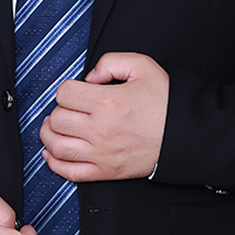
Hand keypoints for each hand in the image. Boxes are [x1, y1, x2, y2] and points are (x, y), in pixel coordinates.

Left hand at [40, 52, 168, 181]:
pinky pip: (70, 172)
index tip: (76, 90)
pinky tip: (52, 153)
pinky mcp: (106, 172)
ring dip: (48, 135)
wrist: (186, 135)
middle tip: (68, 107)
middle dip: (58, 109)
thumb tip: (89, 76)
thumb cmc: (166, 101)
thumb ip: (110, 62)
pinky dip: (54, 163)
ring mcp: (102, 154)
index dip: (67, 88)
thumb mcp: (142, 66)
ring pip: (57, 147)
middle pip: (57, 119)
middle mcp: (100, 129)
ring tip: (53, 127)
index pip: (64, 93)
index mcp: (107, 102)